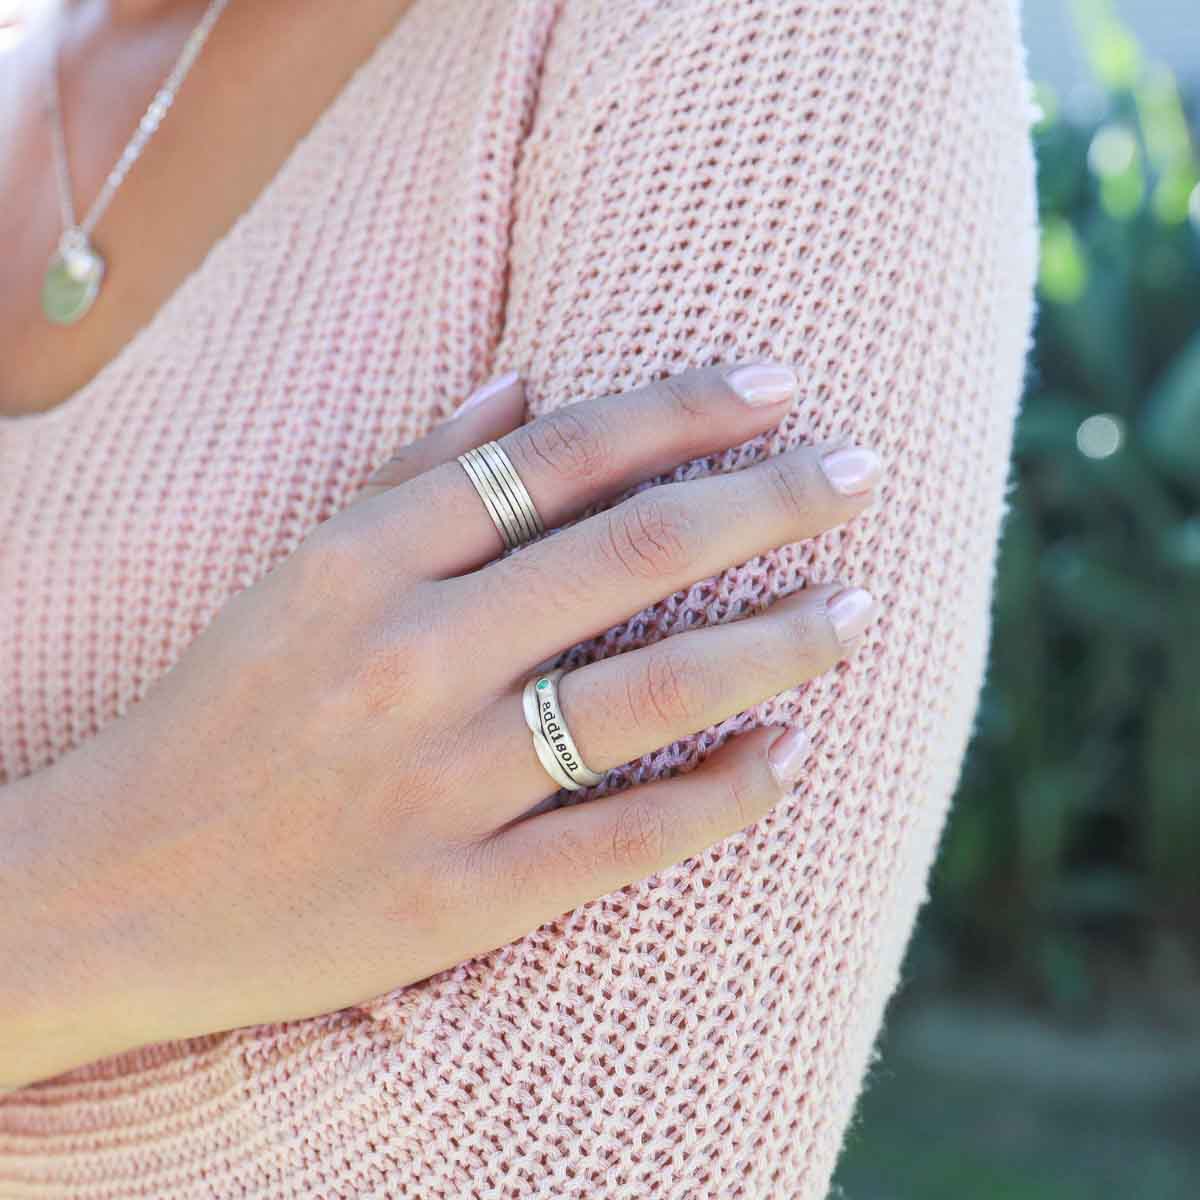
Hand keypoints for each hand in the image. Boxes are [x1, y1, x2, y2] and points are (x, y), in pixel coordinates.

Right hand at [51, 362, 882, 1058]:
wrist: (116, 888)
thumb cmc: (219, 713)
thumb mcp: (293, 572)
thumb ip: (407, 475)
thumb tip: (521, 384)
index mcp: (363, 563)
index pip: (557, 456)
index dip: (682, 409)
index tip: (778, 386)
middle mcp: (410, 660)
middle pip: (633, 554)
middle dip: (771, 500)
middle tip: (863, 473)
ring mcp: (439, 786)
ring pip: (655, 691)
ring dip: (779, 644)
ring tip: (858, 612)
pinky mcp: (458, 900)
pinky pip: (628, 838)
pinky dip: (725, 792)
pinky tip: (788, 753)